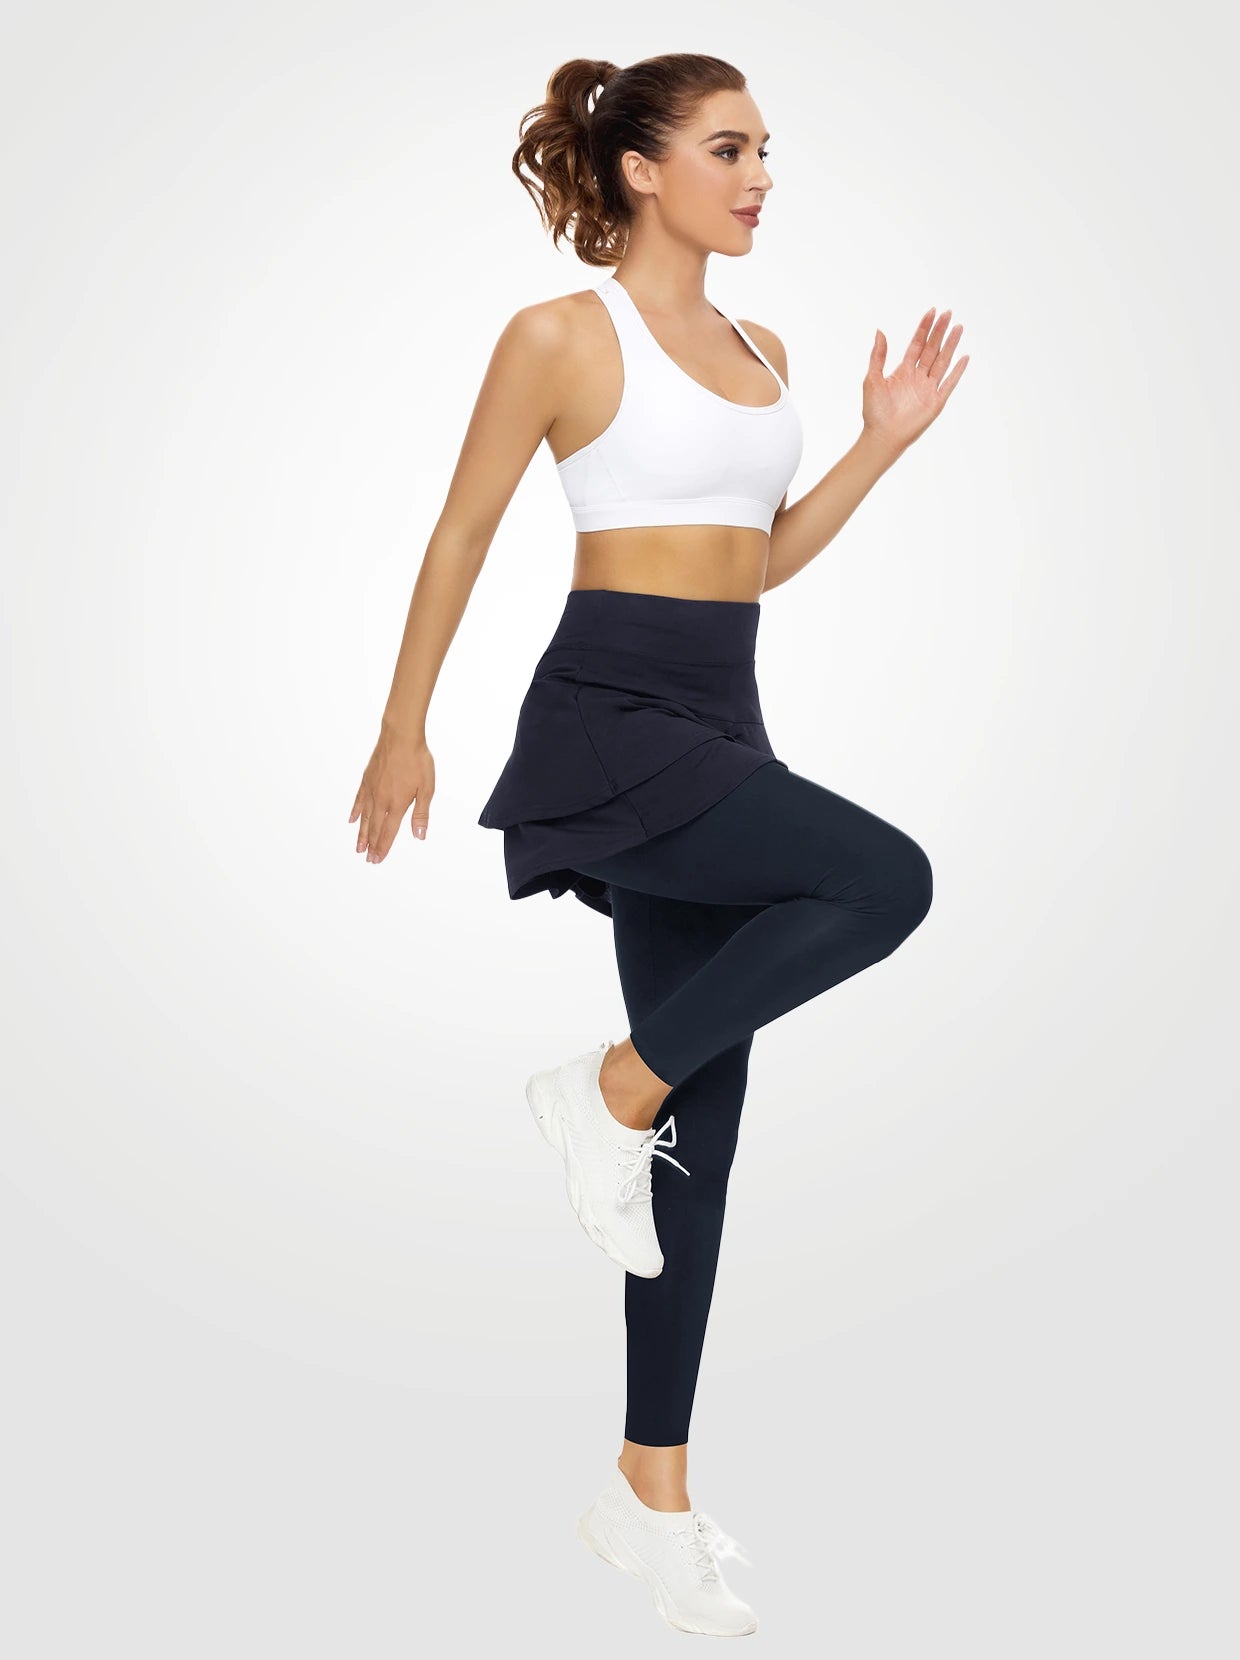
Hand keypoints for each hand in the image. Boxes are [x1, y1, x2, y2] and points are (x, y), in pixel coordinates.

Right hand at [349, 728, 434, 863]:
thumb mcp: (427, 788)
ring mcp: (372, 790)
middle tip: (368, 859)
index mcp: (397, 804)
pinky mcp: (367, 780)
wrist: (401, 736)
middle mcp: (381, 800)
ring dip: (362, 834)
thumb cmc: (417, 760)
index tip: (378, 859)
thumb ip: (421, 814)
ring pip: (365, 818)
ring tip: (358, 847)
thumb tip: (419, 835)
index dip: (383, 847)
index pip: (389, 832)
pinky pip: (359, 800)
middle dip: (372, 846)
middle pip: (375, 828)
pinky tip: (352, 820)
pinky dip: (356, 811)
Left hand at [862, 307, 969, 458]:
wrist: (882, 436)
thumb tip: (880, 331)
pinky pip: (949, 383)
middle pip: (932, 349)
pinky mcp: (936, 402)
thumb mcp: (872, 379)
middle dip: (939, 331)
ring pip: (943, 361)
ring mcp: (928, 388)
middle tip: (948, 313)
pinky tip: (964, 357)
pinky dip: (957, 371)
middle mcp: (918, 377)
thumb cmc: (874, 411)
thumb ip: (878, 356)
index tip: (932, 312)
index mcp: (904, 370)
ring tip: (958, 327)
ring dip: (951, 345)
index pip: (917, 344)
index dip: (924, 328)